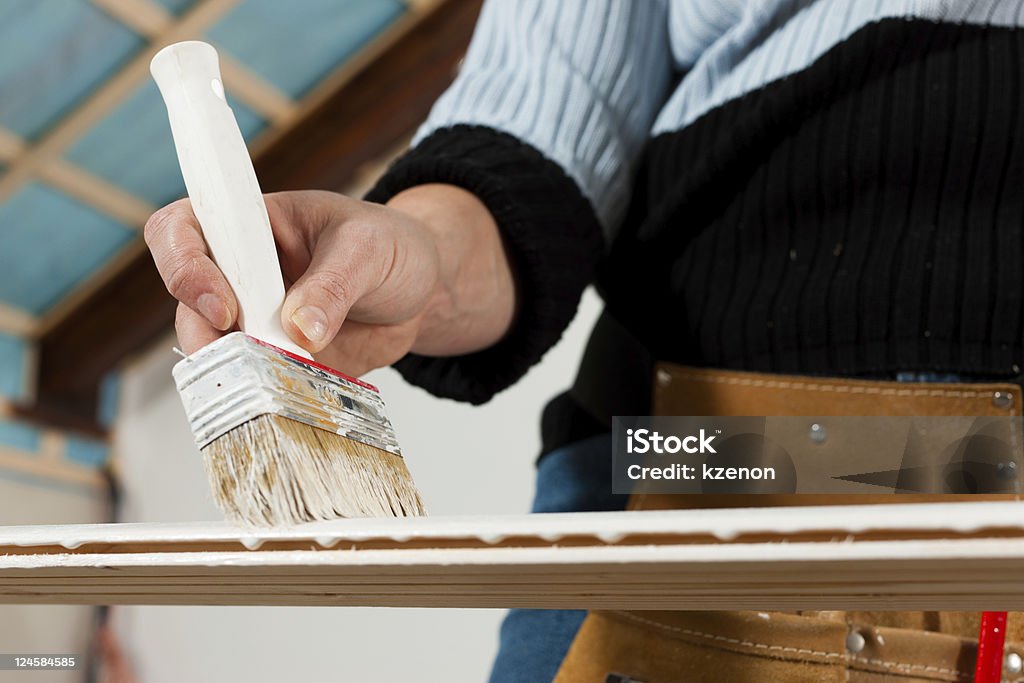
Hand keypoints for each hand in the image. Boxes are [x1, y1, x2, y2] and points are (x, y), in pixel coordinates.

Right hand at [144, 184, 514, 375]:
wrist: (422, 291)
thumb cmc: (389, 247)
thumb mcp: (369, 250)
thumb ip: (334, 284)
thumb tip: (300, 330)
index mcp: (247, 225)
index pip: (180, 232)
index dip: (185, 269)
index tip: (226, 308)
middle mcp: (238, 275)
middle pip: (188, 307)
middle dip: (210, 339)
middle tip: (257, 359)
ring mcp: (254, 322)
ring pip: (216, 355)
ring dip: (241, 375)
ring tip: (285, 383)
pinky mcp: (275, 362)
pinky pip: (254, 386)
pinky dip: (267, 398)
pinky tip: (296, 401)